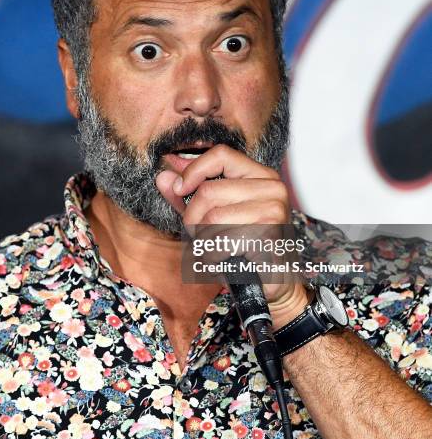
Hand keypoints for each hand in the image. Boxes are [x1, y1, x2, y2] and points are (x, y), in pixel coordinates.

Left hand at [156, 144, 309, 319]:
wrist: (272, 284)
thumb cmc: (242, 248)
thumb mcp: (209, 216)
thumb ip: (187, 195)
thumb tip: (163, 176)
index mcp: (260, 175)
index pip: (222, 154)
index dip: (194, 169)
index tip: (179, 188)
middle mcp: (272, 187)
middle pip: (209, 190)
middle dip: (193, 218)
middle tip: (201, 235)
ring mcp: (274, 209)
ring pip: (212, 218)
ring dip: (204, 241)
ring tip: (216, 249)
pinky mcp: (271, 234)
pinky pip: (222, 241)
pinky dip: (213, 257)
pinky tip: (225, 260)